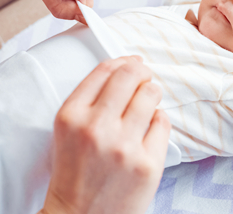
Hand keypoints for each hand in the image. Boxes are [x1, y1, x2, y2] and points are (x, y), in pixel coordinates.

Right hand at [40, 56, 170, 213]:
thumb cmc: (75, 172)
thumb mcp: (69, 130)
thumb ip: (91, 99)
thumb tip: (128, 66)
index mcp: (71, 116)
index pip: (105, 70)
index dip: (124, 61)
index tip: (133, 62)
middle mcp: (95, 127)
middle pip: (131, 75)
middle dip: (142, 72)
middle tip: (145, 79)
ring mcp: (123, 146)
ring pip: (151, 94)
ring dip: (152, 94)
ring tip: (148, 103)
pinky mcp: (147, 164)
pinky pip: (163, 122)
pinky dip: (158, 121)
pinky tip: (148, 131)